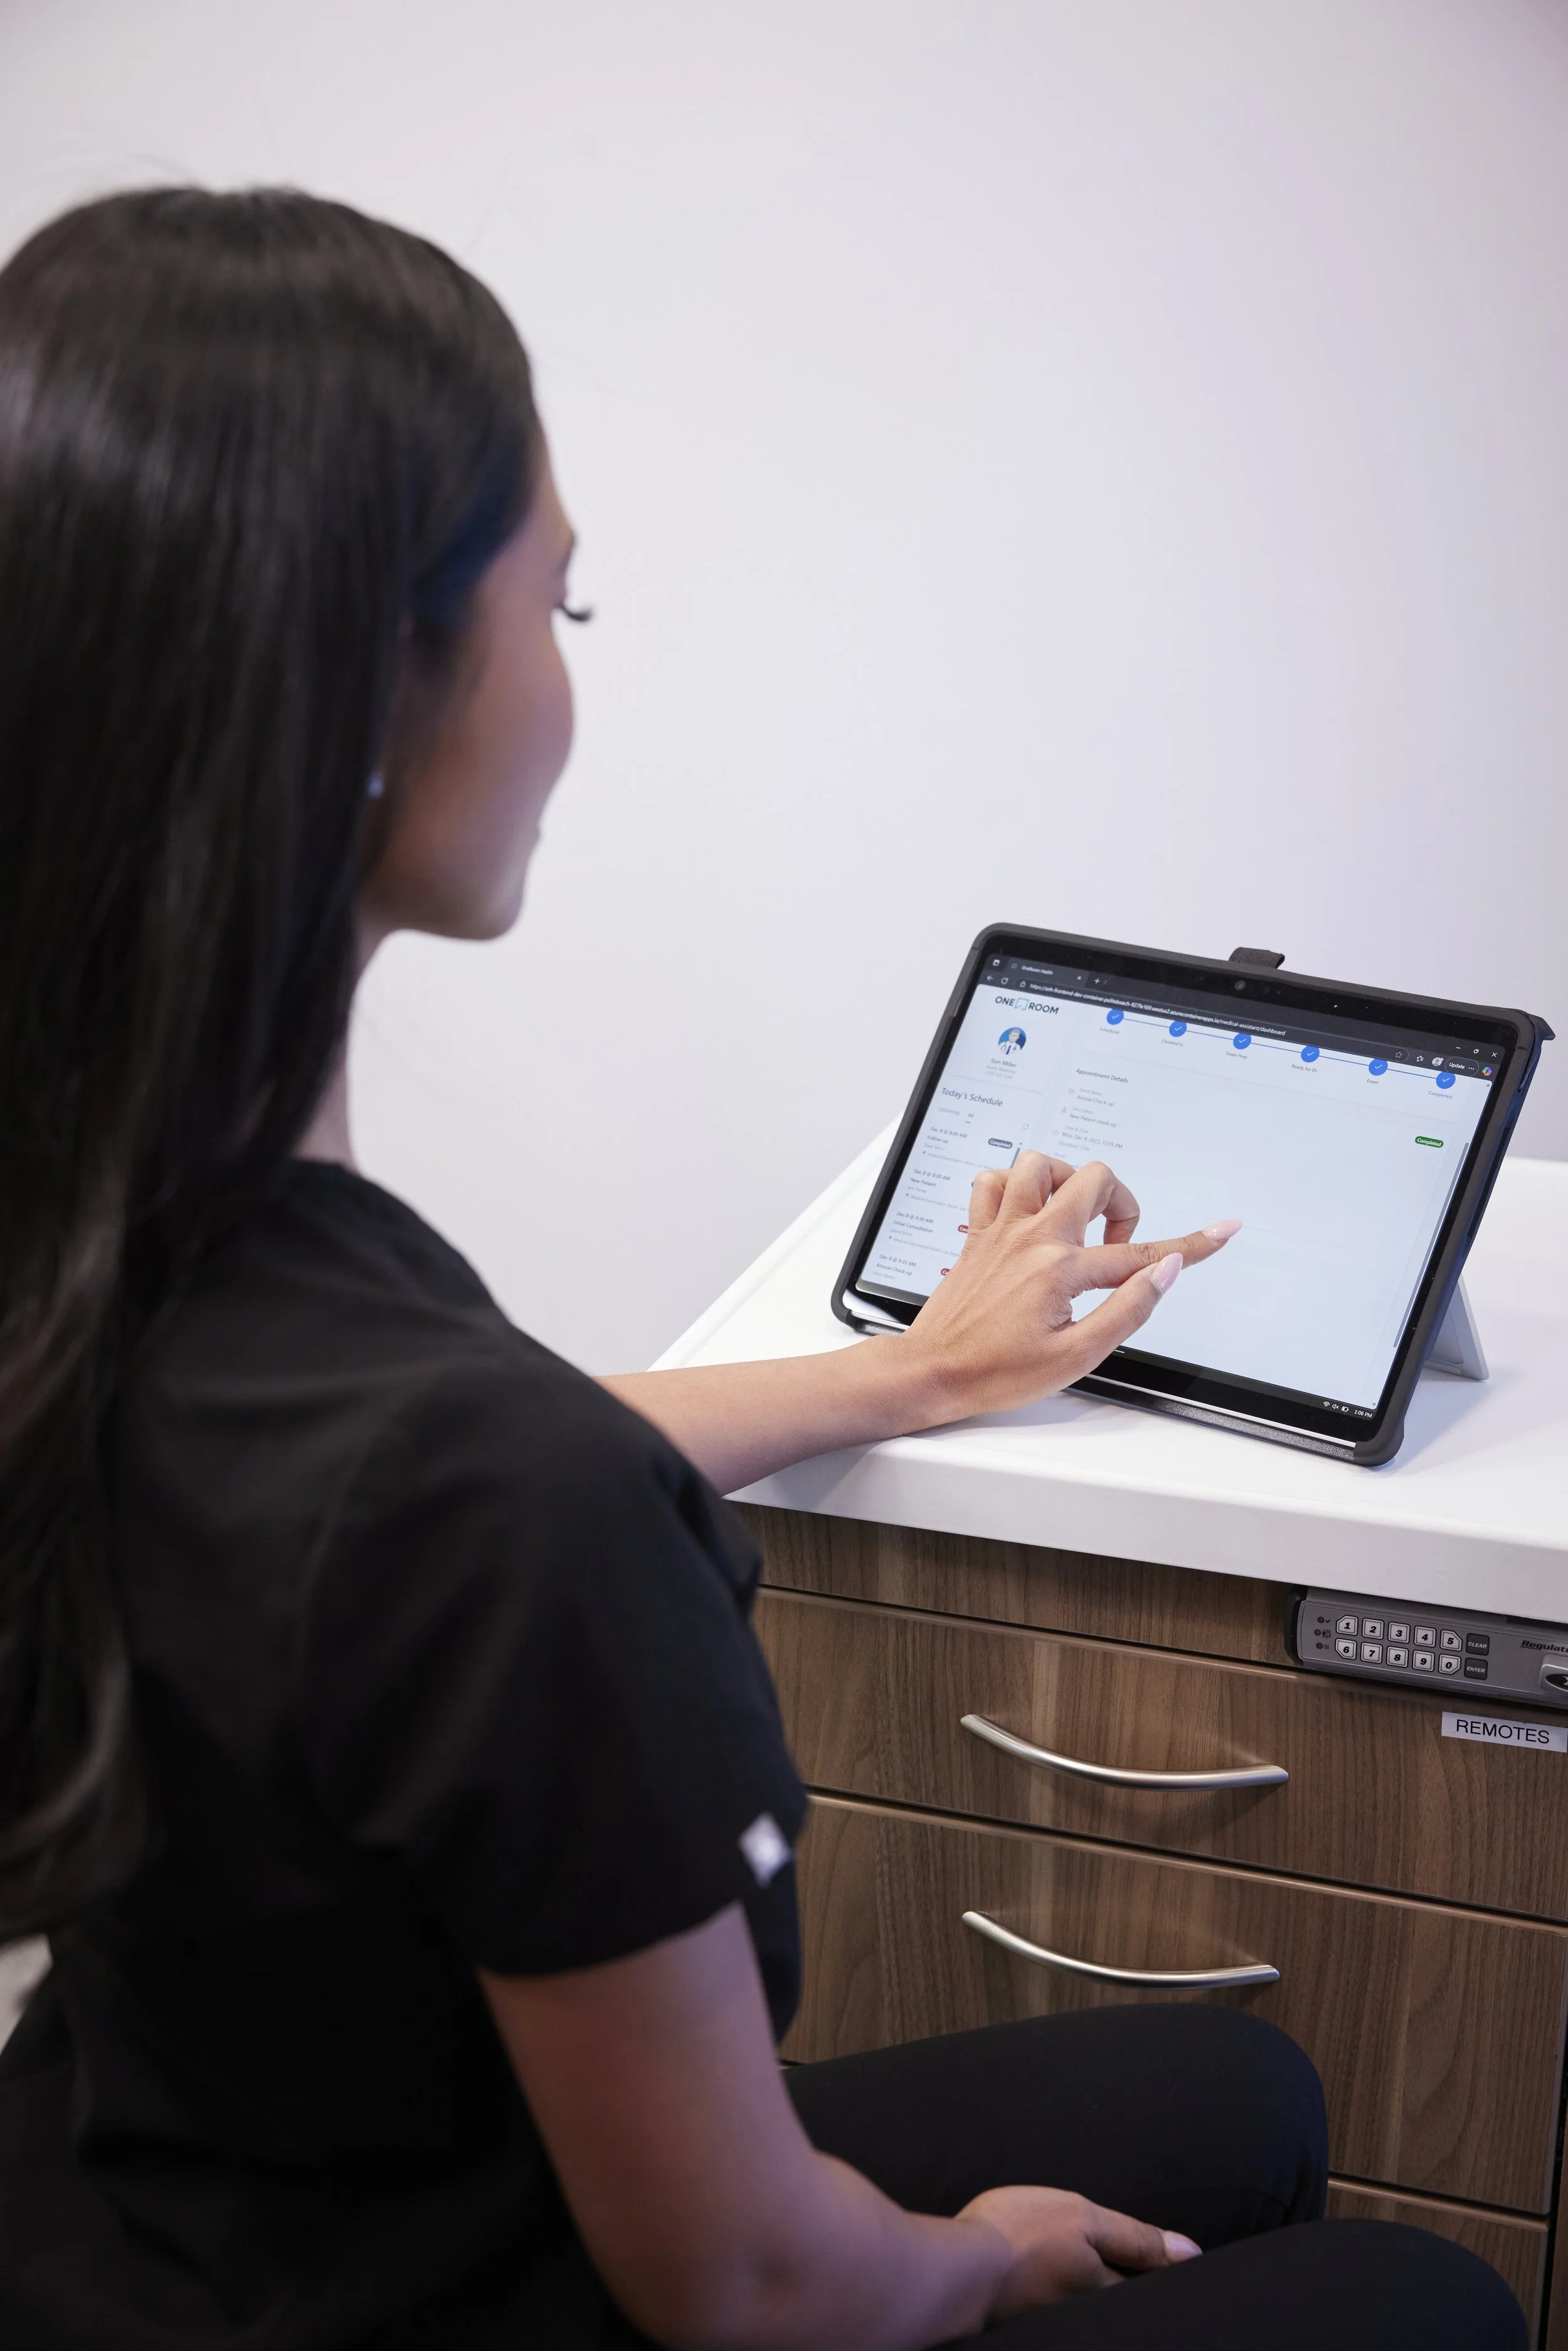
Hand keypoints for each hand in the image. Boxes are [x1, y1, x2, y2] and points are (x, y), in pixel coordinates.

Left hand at [902, 1152, 1239, 1420]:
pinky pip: (993, 1180)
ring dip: (1067, 1182)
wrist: (933, 1371)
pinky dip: (1015, 1185)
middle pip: (1094, 1180)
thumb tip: (1165, 1269)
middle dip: (1121, 1204)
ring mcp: (1001, 1229)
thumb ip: (1127, 1308)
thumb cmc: (997, 1372)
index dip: (1193, 1243)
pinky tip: (1028, 1212)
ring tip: (1075, 1218)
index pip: (1141, 1254)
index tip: (1223, 1230)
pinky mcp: (978, 1233)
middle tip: (1115, 1245)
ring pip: (1041, 1164)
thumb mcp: (1077, 1355)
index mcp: (1061, 1270)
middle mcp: (1031, 1238)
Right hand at [957, 2184, 1200, 2318]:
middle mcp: (1085, 2316)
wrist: (956, 2271)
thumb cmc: (1021, 2234)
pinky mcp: (1025, 2325)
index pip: (1147, 2287)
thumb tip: (1192, 2253)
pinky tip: (1056, 2290)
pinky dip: (1065, 2301)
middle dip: (1133, 2291)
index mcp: (1103, 2289)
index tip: (1180, 2270)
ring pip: (1092, 2312)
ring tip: (1101, 2283)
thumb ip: (1135, 2238)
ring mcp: (1054, 2323)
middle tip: (1145, 2277)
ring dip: (1099, 2298)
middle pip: (1120, 2305)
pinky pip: (1061, 2315)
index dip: (1163, 2275)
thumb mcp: (1082, 2218)